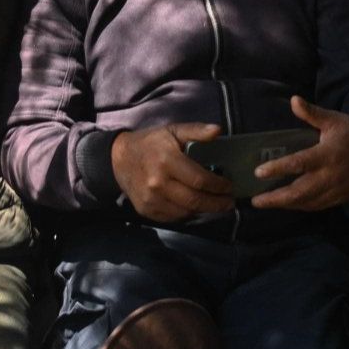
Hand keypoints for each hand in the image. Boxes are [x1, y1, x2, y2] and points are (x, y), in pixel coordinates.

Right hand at [110, 123, 234, 221]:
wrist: (119, 159)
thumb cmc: (151, 143)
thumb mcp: (173, 131)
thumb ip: (196, 131)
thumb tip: (217, 131)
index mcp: (167, 161)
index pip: (200, 180)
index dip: (218, 186)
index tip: (229, 187)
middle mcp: (158, 184)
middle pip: (195, 200)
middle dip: (217, 204)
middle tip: (229, 202)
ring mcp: (151, 200)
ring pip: (186, 212)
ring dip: (204, 210)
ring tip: (216, 204)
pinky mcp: (146, 211)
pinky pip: (174, 218)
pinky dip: (187, 213)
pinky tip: (195, 206)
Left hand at [249, 97, 348, 211]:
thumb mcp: (335, 120)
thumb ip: (312, 113)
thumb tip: (293, 100)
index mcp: (327, 155)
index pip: (298, 164)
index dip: (277, 169)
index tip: (258, 173)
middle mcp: (329, 175)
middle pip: (299, 192)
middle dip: (275, 199)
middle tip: (255, 200)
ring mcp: (334, 189)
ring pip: (306, 202)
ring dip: (285, 205)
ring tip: (265, 203)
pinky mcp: (339, 198)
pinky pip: (316, 206)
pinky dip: (300, 206)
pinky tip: (288, 204)